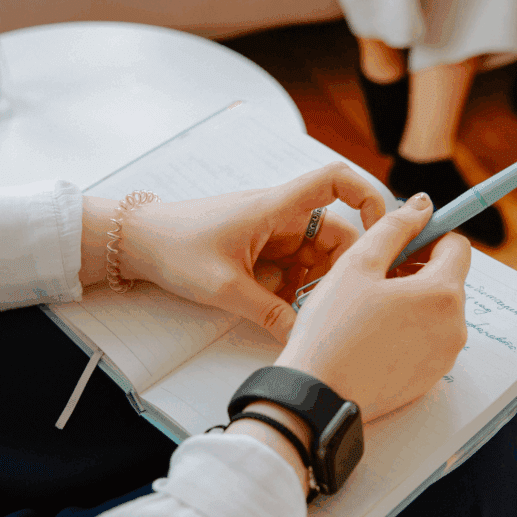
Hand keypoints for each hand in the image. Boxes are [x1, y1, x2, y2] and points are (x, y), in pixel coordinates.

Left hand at [119, 163, 385, 342]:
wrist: (136, 242)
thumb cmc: (175, 248)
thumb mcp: (224, 287)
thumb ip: (269, 313)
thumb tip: (303, 336)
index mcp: (277, 207)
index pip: (336, 180)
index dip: (368, 196)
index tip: (381, 231)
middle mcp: (281, 215)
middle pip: (336, 232)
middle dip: (341, 268)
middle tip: (335, 303)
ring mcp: (272, 233)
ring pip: (316, 256)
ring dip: (316, 283)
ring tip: (303, 311)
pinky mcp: (260, 251)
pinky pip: (293, 268)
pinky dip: (295, 289)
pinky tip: (284, 311)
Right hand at [274, 192, 471, 423]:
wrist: (318, 393)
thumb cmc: (332, 329)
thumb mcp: (358, 264)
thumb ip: (394, 227)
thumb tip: (421, 205)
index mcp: (442, 293)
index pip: (457, 246)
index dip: (428, 236)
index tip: (400, 243)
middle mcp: (454, 326)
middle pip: (447, 279)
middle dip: (416, 270)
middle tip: (373, 277)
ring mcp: (444, 356)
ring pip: (436, 311)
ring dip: (411, 301)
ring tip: (368, 309)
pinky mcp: (429, 378)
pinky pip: (427, 341)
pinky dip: (407, 331)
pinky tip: (372, 336)